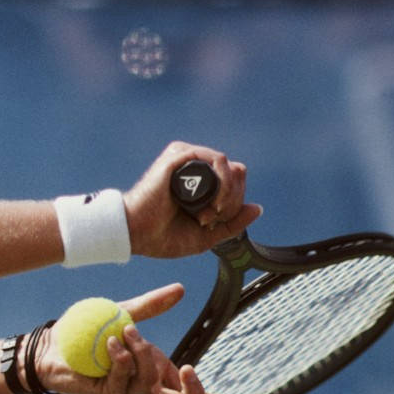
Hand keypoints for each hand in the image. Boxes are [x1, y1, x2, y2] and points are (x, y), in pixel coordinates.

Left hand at [35, 283, 232, 393]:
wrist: (53, 344)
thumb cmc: (87, 332)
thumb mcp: (123, 314)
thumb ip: (150, 306)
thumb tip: (180, 289)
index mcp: (155, 371)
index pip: (185, 392)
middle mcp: (144, 386)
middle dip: (193, 391)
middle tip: (189, 367)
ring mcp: (127, 393)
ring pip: (150, 381)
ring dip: (142, 355)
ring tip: (125, 332)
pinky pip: (124, 381)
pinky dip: (121, 360)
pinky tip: (112, 343)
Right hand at [124, 141, 261, 258]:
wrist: (135, 234)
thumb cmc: (161, 236)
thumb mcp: (207, 235)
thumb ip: (233, 223)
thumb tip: (257, 208)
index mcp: (198, 182)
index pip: (234, 181)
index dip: (234, 202)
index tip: (216, 222)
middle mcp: (193, 167)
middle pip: (236, 173)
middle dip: (232, 200)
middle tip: (211, 220)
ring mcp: (186, 160)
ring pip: (230, 167)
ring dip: (228, 194)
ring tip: (210, 213)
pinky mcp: (179, 157)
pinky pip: (218, 160)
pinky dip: (224, 182)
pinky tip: (214, 202)